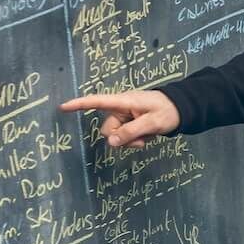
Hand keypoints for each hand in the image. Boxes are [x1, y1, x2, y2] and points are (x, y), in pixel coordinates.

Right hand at [59, 90, 179, 149]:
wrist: (182, 110)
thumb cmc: (168, 111)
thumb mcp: (153, 123)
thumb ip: (132, 132)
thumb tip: (111, 142)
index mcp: (123, 101)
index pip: (97, 101)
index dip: (79, 104)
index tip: (62, 107)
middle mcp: (120, 109)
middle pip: (108, 129)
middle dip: (122, 138)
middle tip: (142, 139)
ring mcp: (124, 117)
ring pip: (116, 136)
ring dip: (131, 141)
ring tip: (148, 136)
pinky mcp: (128, 123)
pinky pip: (124, 137)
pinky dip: (135, 139)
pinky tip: (147, 136)